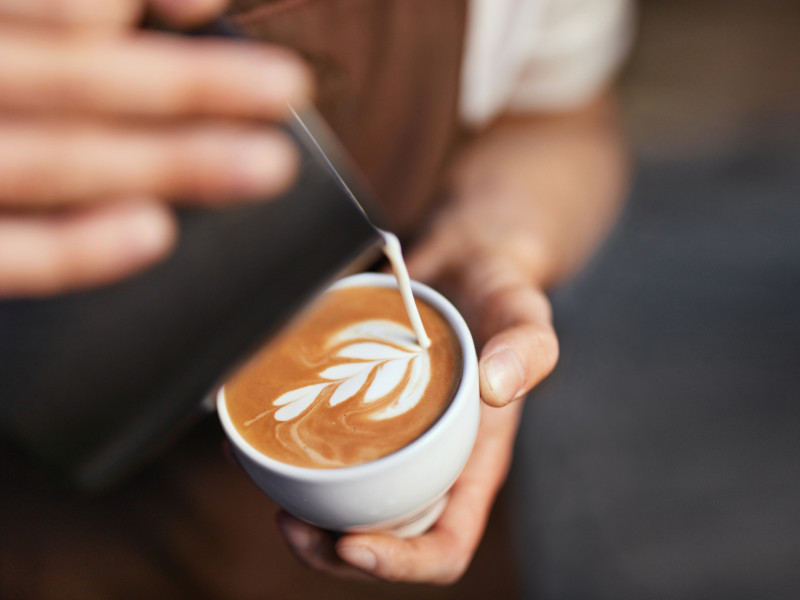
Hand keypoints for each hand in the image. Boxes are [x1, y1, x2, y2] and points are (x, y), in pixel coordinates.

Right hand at [0, 0, 311, 296]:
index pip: (62, 9)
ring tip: (266, 166)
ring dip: (171, 163)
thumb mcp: (2, 37)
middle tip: (287, 88)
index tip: (211, 6)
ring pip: (59, 162)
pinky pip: (8, 257)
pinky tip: (155, 234)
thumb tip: (187, 11)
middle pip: (77, 76)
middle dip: (190, 83)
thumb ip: (50, 22)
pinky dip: (79, 248)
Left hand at [275, 201, 558, 582]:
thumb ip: (526, 346)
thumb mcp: (522, 311)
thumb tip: (495, 388)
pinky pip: (318, 445)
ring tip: (262, 481)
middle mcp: (426, 462)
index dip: (401, 564)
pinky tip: (249, 433)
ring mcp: (388, 438)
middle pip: (381, 538)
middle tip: (288, 520)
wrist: (464, 257)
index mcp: (471, 464)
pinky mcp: (355, 406)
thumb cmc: (500, 290)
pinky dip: (281, 451)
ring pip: (341, 501)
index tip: (353, 543)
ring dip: (299, 508)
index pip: (445, 546)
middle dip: (331, 549)